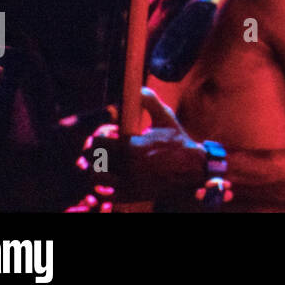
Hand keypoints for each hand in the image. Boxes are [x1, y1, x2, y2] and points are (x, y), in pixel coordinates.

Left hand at [69, 88, 203, 204]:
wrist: (192, 169)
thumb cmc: (178, 141)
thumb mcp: (166, 117)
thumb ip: (150, 101)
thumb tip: (138, 89)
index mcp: (133, 145)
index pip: (97, 141)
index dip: (100, 135)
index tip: (109, 134)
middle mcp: (128, 166)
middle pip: (93, 159)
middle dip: (95, 152)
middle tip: (105, 149)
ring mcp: (129, 183)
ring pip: (95, 178)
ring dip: (97, 169)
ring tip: (107, 164)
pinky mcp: (131, 195)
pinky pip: (104, 195)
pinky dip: (102, 189)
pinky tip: (111, 181)